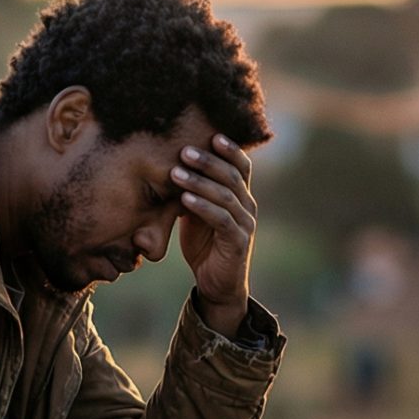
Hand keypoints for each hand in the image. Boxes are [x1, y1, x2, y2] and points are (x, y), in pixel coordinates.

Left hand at [173, 135, 255, 336]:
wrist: (217, 285)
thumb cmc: (205, 245)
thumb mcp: (196, 214)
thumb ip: (192, 192)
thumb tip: (171, 165)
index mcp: (240, 196)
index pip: (240, 166)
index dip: (229, 149)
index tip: (210, 134)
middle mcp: (247, 207)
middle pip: (232, 176)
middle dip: (208, 161)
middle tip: (184, 150)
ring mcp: (245, 225)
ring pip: (226, 196)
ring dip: (200, 182)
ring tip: (176, 173)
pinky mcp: (238, 243)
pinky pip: (222, 220)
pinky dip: (203, 207)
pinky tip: (185, 200)